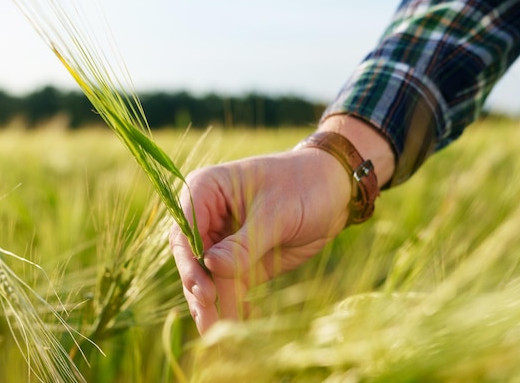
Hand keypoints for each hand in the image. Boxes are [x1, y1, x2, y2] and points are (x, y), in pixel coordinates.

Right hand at [169, 147, 351, 333]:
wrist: (334, 191)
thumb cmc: (303, 185)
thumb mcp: (276, 212)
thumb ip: (244, 243)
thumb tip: (211, 267)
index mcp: (206, 191)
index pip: (185, 230)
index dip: (190, 262)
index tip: (205, 291)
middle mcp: (207, 218)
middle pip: (191, 260)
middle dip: (200, 292)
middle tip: (211, 324)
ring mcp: (222, 243)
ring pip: (207, 279)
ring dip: (213, 306)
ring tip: (222, 334)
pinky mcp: (240, 263)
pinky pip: (228, 288)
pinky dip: (233, 306)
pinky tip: (247, 318)